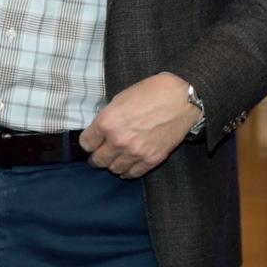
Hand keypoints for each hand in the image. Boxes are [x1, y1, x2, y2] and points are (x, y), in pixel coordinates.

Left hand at [78, 73, 198, 177]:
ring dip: (113, 164)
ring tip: (116, 158)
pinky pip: (132, 174)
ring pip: (114, 169)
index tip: (91, 141)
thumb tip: (100, 130)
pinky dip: (128, 171)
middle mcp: (118, 141)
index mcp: (107, 122)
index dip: (88, 141)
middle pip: (97, 160)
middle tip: (100, 153)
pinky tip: (128, 164)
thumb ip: (108, 117)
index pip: (86, 143)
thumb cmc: (150, 92)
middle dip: (97, 156)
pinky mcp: (151, 160)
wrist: (179, 99)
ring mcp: (135, 153)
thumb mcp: (120, 99)